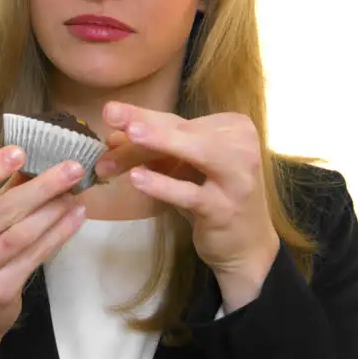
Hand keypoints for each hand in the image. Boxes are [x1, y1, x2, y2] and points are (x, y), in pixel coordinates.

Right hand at [0, 147, 87, 358]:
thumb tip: (32, 160)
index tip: (19, 151)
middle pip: (0, 211)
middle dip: (42, 186)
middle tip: (71, 167)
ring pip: (21, 234)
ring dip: (54, 210)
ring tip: (75, 192)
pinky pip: (34, 256)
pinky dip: (58, 234)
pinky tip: (75, 217)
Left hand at [95, 103, 280, 308]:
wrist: (247, 246)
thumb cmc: (213, 198)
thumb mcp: (187, 168)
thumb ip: (158, 150)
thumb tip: (113, 135)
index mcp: (234, 129)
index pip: (180, 120)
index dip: (144, 117)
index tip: (110, 113)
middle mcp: (241, 147)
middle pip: (184, 132)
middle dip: (144, 124)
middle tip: (110, 113)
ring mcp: (237, 179)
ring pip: (196, 152)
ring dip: (161, 141)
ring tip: (129, 134)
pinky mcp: (225, 209)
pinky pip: (191, 193)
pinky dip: (164, 184)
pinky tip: (137, 179)